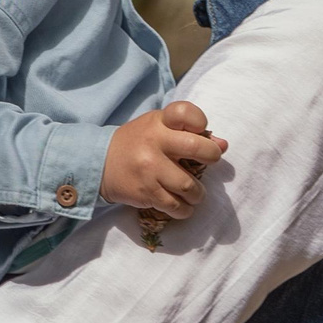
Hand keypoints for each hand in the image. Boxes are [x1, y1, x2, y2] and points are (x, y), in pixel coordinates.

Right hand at [100, 100, 226, 219]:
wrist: (99, 164)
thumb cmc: (137, 143)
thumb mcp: (158, 128)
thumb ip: (189, 132)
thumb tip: (223, 145)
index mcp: (158, 122)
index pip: (186, 113)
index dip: (201, 122)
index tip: (201, 131)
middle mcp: (154, 143)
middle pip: (197, 148)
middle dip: (212, 157)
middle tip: (209, 162)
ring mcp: (149, 169)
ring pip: (189, 186)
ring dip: (198, 193)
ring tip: (194, 193)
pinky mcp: (146, 192)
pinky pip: (176, 206)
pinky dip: (185, 209)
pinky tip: (183, 206)